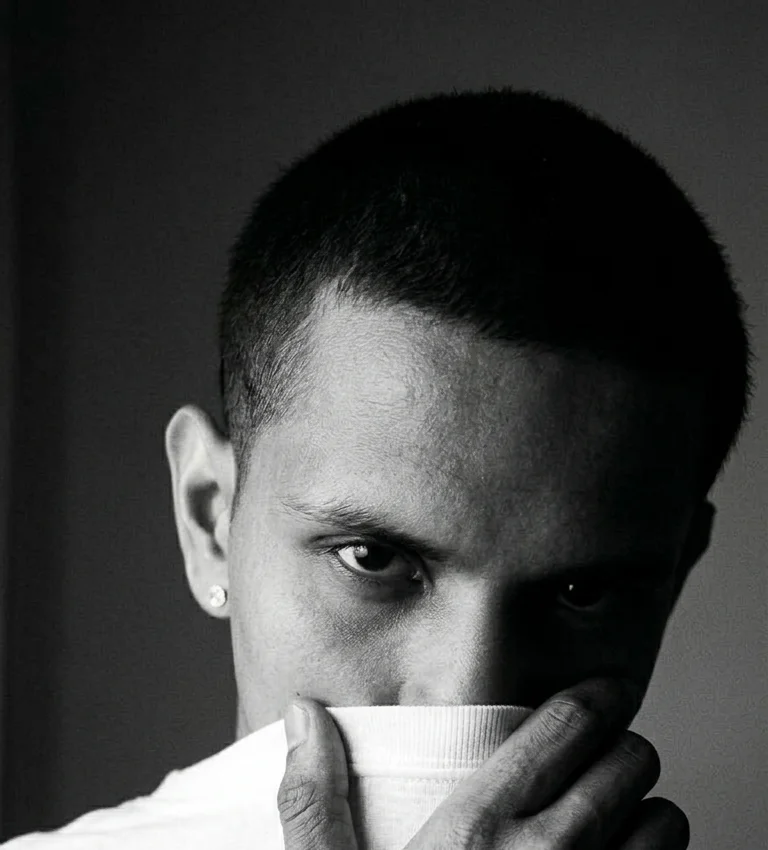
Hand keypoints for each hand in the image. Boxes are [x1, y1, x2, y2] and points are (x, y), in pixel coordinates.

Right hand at [277, 677, 689, 848]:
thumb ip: (314, 799)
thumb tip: (304, 712)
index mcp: (477, 831)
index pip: (565, 727)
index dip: (594, 698)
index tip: (603, 692)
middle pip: (629, 763)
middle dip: (625, 749)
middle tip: (609, 753)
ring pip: (666, 822)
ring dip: (651, 808)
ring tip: (622, 812)